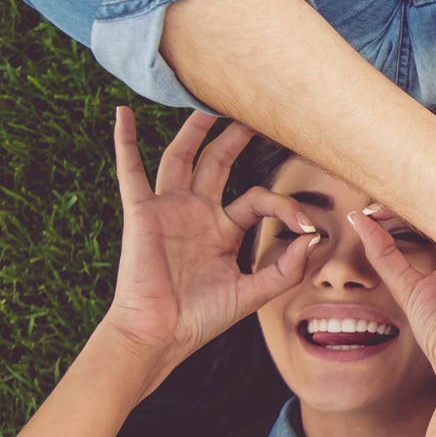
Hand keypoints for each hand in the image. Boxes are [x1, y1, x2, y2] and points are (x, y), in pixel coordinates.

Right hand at [103, 108, 313, 385]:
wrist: (160, 335)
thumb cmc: (201, 319)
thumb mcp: (253, 293)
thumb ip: (286, 268)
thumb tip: (312, 238)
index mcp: (223, 230)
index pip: (258, 198)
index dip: (285, 206)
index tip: (307, 226)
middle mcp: (196, 213)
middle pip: (218, 163)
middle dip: (236, 138)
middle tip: (254, 109)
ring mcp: (168, 210)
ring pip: (181, 158)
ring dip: (193, 130)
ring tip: (206, 101)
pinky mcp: (142, 213)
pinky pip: (130, 171)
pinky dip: (125, 142)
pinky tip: (123, 114)